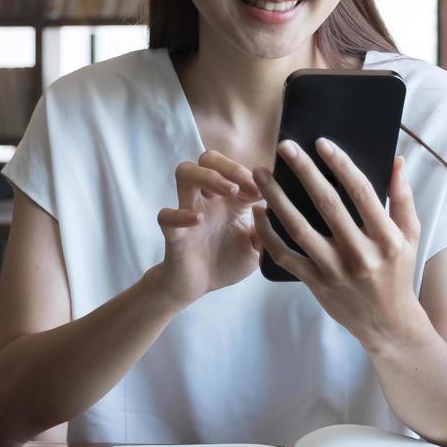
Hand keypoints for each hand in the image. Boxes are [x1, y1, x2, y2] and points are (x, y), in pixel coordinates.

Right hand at [150, 151, 263, 306]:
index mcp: (230, 200)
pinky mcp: (174, 233)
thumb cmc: (227, 262)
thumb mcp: (257, 249)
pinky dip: (180, 214)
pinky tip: (198, 219)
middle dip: (227, 166)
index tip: (263, 190)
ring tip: (229, 191)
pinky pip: (166, 215)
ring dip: (207, 176)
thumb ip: (269, 233)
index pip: (236, 170)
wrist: (198, 287)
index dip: (251, 174)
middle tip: (245, 185)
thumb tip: (280, 214)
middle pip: (207, 159)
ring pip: (184, 173)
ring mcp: (188, 211)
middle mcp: (208, 199)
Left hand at [251, 140, 421, 349]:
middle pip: (326, 204)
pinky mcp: (316, 284)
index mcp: (386, 238)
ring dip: (276, 198)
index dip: (340, 165)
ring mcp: (335, 271)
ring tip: (261, 174)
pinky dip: (268, 234)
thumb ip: (402, 198)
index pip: (361, 192)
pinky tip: (259, 212)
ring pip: (298, 228)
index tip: (321, 143)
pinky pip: (285, 256)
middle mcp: (360, 254)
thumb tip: (396, 160)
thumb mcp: (409, 236)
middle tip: (284, 146)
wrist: (388, 324)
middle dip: (303, 171)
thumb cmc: (398, 273)